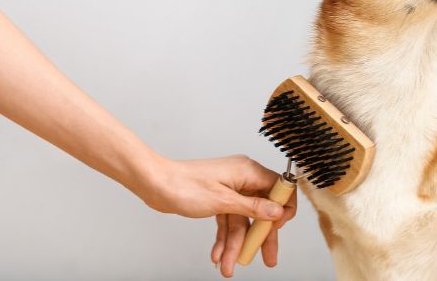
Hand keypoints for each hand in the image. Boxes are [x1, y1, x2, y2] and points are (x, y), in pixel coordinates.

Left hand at [135, 155, 297, 276]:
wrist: (154, 184)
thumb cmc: (183, 185)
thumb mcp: (222, 201)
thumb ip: (252, 207)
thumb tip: (277, 211)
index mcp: (248, 171)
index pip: (279, 188)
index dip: (282, 209)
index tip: (278, 228)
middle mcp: (242, 179)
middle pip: (262, 210)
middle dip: (261, 236)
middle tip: (266, 258)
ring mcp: (230, 190)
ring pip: (242, 220)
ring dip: (236, 243)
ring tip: (229, 265)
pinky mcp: (219, 199)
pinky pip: (228, 221)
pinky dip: (224, 238)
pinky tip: (218, 254)